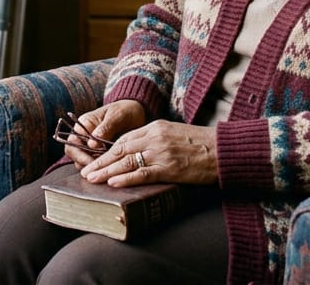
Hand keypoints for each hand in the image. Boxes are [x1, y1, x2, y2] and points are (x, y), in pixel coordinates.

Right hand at [61, 100, 145, 168]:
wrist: (137, 113)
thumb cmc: (125, 110)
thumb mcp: (116, 116)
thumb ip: (105, 129)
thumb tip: (91, 144)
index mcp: (83, 125)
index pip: (72, 145)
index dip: (80, 156)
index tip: (94, 163)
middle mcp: (84, 137)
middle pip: (76, 157)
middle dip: (88, 165)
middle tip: (103, 170)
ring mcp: (92, 147)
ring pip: (86, 163)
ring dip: (96, 168)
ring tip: (110, 170)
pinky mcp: (102, 154)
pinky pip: (98, 165)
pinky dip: (104, 168)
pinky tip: (114, 169)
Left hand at [82, 120, 217, 187]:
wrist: (223, 149)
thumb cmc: (201, 143)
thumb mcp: (174, 133)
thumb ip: (156, 139)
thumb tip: (138, 152)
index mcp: (156, 127)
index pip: (124, 139)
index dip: (107, 150)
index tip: (95, 159)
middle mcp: (155, 137)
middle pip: (120, 149)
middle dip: (101, 161)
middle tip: (86, 172)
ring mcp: (161, 153)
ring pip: (127, 161)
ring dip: (106, 171)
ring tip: (92, 179)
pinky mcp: (170, 168)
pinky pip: (143, 173)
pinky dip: (126, 178)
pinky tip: (114, 182)